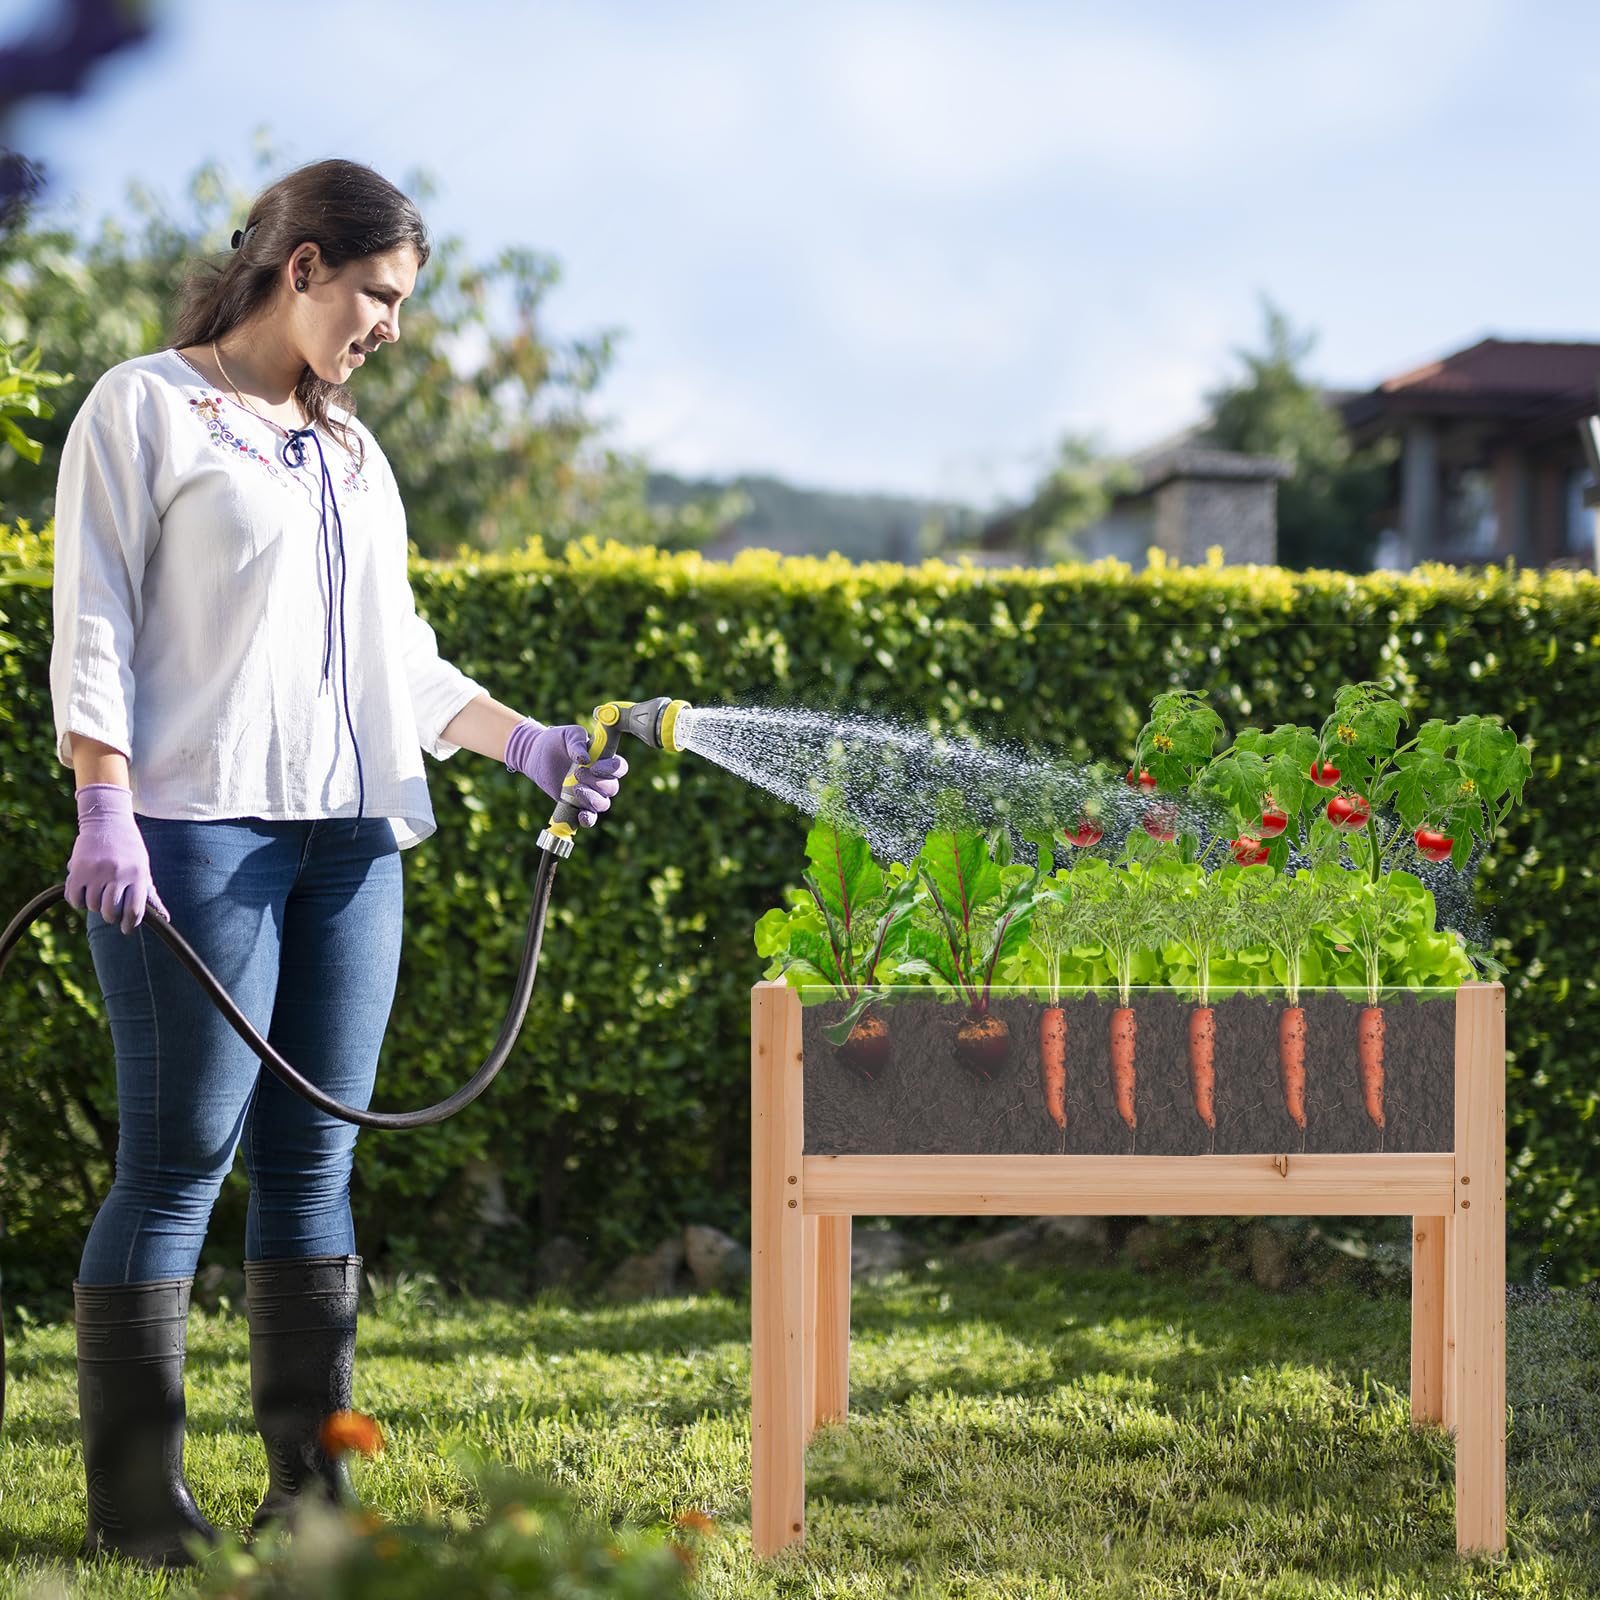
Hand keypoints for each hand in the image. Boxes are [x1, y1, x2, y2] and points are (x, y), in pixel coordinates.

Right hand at [65, 784, 168, 933]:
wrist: (107, 820)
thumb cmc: (129, 848)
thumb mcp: (143, 868)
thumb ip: (149, 893)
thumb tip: (165, 918)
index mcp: (138, 875)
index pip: (134, 910)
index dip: (129, 924)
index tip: (126, 929)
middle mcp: (118, 874)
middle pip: (110, 912)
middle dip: (111, 917)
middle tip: (110, 913)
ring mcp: (96, 871)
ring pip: (92, 906)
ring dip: (94, 905)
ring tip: (98, 895)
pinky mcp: (78, 869)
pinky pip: (74, 898)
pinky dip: (77, 901)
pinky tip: (83, 893)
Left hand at [505, 721, 627, 826]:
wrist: (537, 755)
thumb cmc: (556, 741)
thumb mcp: (568, 735)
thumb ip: (577, 742)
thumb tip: (585, 759)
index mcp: (604, 760)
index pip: (619, 768)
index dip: (611, 770)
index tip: (594, 767)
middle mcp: (600, 778)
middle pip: (612, 787)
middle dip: (596, 783)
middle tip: (577, 774)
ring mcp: (590, 793)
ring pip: (603, 804)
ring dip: (592, 799)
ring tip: (575, 789)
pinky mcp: (577, 805)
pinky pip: (590, 817)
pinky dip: (588, 819)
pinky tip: (581, 815)